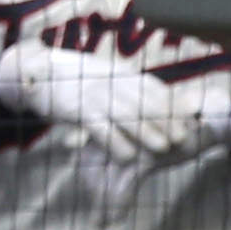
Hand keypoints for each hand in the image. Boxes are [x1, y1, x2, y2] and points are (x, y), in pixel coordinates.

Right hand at [0, 44, 215, 163]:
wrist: (39, 73)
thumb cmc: (78, 81)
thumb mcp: (105, 77)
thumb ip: (129, 88)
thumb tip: (158, 98)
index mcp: (118, 73)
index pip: (152, 86)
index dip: (172, 102)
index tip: (190, 117)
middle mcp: (109, 82)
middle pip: (143, 101)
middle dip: (165, 120)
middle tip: (182, 136)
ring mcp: (93, 95)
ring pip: (125, 115)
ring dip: (146, 132)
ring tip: (163, 147)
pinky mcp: (77, 110)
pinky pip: (99, 128)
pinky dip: (114, 142)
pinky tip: (127, 156)